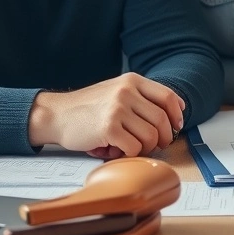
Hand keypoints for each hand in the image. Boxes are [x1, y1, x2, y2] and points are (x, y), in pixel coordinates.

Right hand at [28, 73, 184, 157]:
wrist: (56, 115)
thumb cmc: (88, 108)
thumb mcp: (116, 91)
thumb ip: (141, 97)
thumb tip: (175, 111)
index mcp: (131, 81)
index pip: (168, 97)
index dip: (176, 115)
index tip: (175, 126)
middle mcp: (126, 92)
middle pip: (162, 120)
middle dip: (164, 137)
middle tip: (156, 144)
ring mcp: (117, 109)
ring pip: (151, 136)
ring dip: (145, 147)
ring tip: (131, 146)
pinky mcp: (108, 128)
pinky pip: (134, 148)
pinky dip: (130, 154)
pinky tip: (117, 150)